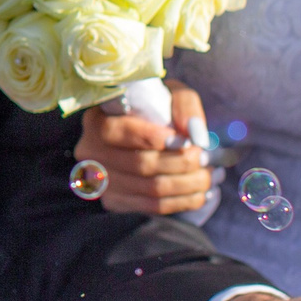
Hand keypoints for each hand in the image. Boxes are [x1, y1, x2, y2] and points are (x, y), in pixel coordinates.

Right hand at [74, 84, 216, 215]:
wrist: (139, 139)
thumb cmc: (154, 111)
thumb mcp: (168, 93)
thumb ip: (184, 104)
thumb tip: (196, 134)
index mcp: (96, 121)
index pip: (120, 132)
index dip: (154, 138)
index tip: (185, 140)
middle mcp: (91, 153)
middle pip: (141, 164)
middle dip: (181, 163)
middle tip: (206, 158)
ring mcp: (102, 182)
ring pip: (151, 189)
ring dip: (188, 184)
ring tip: (209, 175)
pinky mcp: (115, 202)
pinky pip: (153, 207)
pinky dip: (182, 201)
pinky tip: (200, 192)